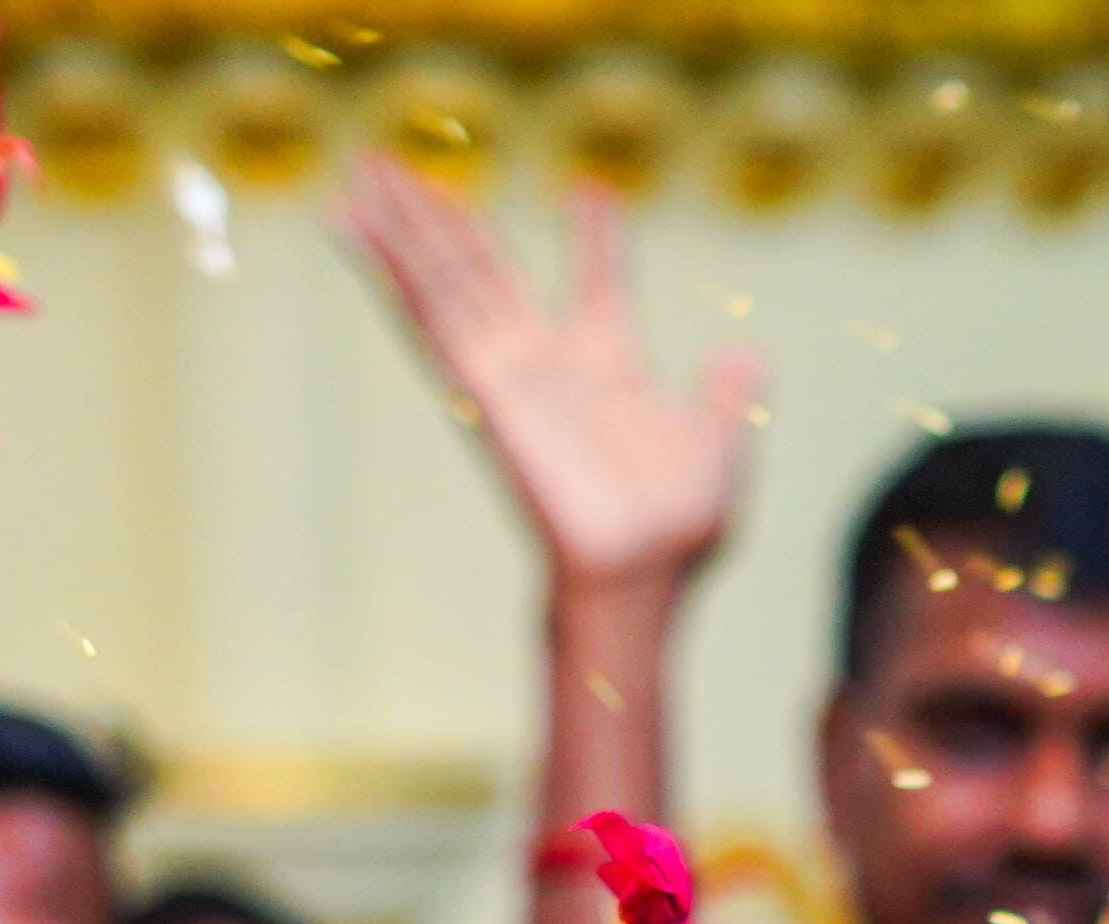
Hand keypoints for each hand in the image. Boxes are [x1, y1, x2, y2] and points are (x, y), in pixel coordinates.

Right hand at [342, 158, 754, 603]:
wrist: (642, 571)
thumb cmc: (678, 525)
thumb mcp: (718, 443)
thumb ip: (727, 395)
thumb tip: (749, 352)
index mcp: (611, 366)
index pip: (600, 285)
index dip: (598, 240)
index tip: (594, 194)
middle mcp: (549, 364)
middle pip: (488, 274)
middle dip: (448, 222)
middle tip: (407, 167)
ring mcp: (509, 373)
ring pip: (446, 283)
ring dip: (404, 228)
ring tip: (366, 172)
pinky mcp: (482, 388)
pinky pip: (431, 318)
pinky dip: (394, 271)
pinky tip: (359, 230)